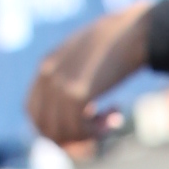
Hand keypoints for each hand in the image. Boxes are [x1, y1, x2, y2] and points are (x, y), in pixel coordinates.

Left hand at [26, 5, 150, 153]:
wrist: (135, 30)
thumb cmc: (119, 41)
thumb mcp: (88, 55)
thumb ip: (75, 73)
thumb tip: (79, 103)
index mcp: (47, 64)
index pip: (32, 110)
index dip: (53, 127)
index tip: (79, 126)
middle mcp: (48, 74)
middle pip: (44, 127)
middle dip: (69, 138)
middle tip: (95, 134)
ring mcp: (60, 83)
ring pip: (62, 132)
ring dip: (88, 135)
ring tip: (112, 119)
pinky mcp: (77, 92)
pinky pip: (78, 129)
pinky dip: (98, 132)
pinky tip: (117, 115)